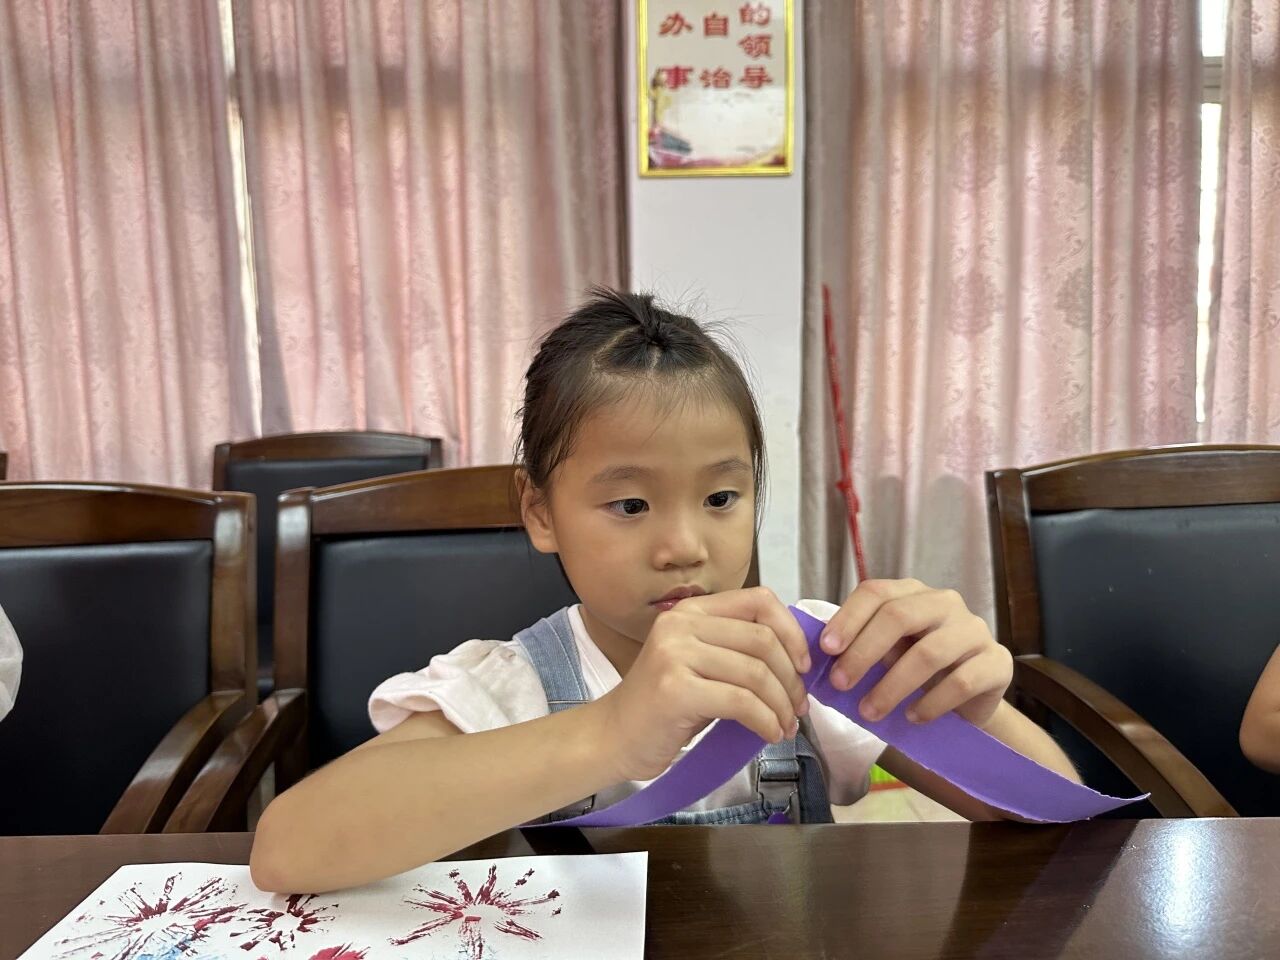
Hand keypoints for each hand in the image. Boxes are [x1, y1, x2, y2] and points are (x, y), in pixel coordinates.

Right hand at [593, 587, 811, 782]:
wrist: (614, 737)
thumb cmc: (664, 706)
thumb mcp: (701, 664)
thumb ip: (737, 650)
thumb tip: (798, 658)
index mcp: (691, 610)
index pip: (759, 601)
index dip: (791, 631)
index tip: (803, 665)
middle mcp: (681, 623)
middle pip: (762, 640)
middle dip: (791, 679)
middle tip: (799, 707)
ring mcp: (675, 654)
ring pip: (755, 673)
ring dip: (782, 705)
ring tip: (786, 726)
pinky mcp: (675, 689)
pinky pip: (741, 702)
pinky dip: (765, 721)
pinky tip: (769, 734)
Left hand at [818, 579, 1011, 727]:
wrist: (971, 700)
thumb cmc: (919, 672)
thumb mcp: (888, 654)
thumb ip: (862, 648)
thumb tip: (821, 659)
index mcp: (913, 593)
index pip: (875, 592)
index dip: (848, 619)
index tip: (826, 649)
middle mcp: (945, 603)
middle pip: (899, 616)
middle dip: (863, 652)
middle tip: (840, 684)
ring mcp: (974, 630)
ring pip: (928, 653)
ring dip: (892, 686)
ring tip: (870, 712)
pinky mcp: (997, 662)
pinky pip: (961, 682)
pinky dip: (930, 703)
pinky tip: (912, 717)